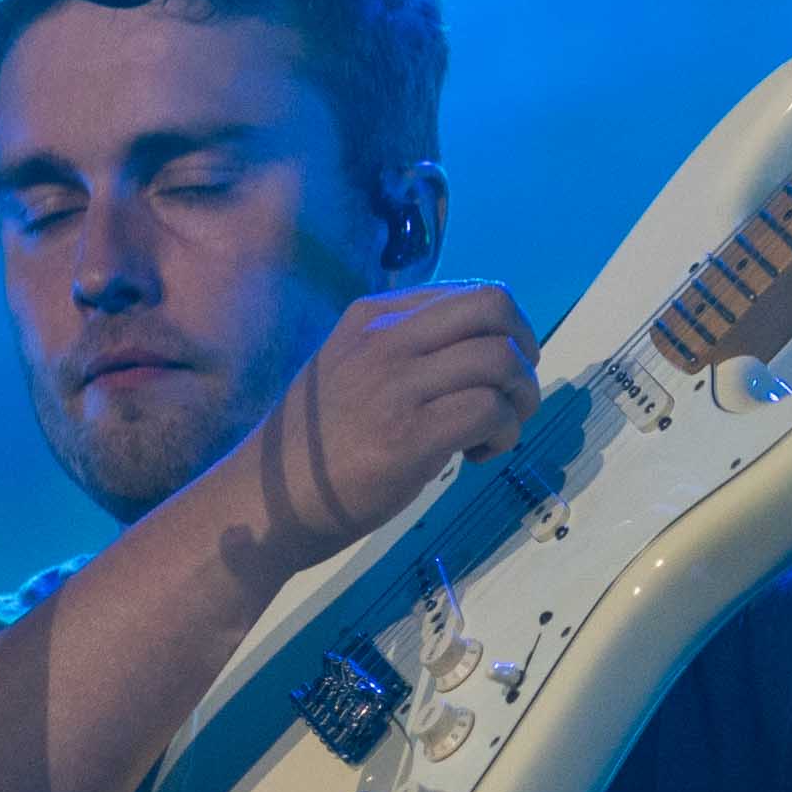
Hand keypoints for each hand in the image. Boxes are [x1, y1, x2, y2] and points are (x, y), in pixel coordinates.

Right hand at [239, 282, 542, 567]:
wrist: (265, 499)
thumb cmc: (312, 444)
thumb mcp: (348, 367)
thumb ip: (400, 349)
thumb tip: (471, 349)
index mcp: (374, 316)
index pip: (470, 293)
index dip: (504, 331)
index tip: (496, 373)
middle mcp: (387, 338)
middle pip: (495, 307)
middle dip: (525, 349)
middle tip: (515, 393)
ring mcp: (397, 384)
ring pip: (501, 360)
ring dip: (519, 399)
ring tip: (495, 433)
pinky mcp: (409, 435)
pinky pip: (490, 411)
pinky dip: (504, 434)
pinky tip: (479, 456)